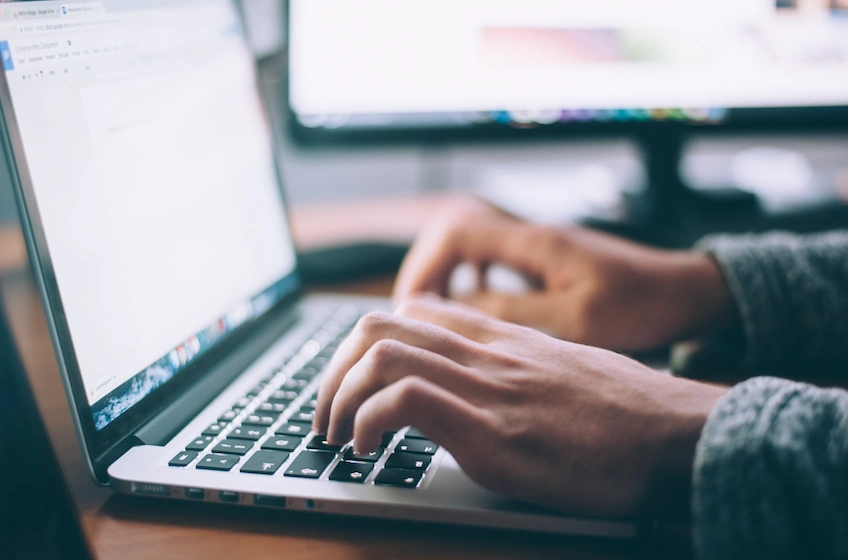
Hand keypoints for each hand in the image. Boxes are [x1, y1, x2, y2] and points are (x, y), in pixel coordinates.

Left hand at [314, 295, 727, 518]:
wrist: (681, 434)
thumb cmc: (630, 413)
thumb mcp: (566, 373)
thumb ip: (518, 369)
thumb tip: (485, 389)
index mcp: (503, 339)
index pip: (414, 311)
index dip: (367, 343)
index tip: (356, 382)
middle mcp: (487, 353)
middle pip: (379, 325)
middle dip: (334, 370)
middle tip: (327, 413)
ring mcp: (488, 388)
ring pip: (380, 353)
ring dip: (338, 396)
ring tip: (337, 435)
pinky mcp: (493, 432)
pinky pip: (405, 400)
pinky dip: (368, 422)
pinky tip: (368, 451)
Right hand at [393, 197, 737, 351]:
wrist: (685, 292)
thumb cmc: (641, 304)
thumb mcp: (576, 319)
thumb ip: (514, 312)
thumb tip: (457, 309)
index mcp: (535, 242)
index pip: (457, 233)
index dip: (425, 266)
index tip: (412, 306)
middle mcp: (530, 236)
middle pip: (454, 232)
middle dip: (426, 269)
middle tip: (413, 312)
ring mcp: (537, 246)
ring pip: (470, 245)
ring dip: (446, 274)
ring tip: (433, 312)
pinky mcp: (545, 260)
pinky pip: (491, 259)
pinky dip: (470, 278)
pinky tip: (473, 306)